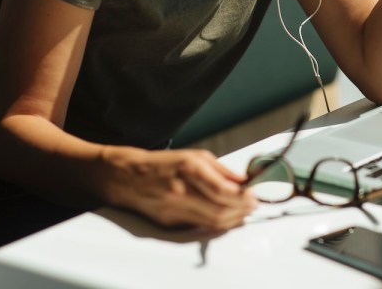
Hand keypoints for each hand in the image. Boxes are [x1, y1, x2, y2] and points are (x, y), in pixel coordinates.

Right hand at [101, 146, 257, 230]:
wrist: (128, 177)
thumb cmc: (163, 163)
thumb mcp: (195, 156)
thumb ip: (221, 170)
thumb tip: (244, 181)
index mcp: (188, 168)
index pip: (222, 190)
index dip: (243, 196)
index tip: (254, 195)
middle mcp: (181, 190)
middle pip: (219, 210)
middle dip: (242, 210)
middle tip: (253, 205)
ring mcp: (174, 209)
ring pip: (212, 222)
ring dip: (233, 219)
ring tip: (244, 211)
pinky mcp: (169, 222)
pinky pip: (200, 226)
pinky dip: (217, 223)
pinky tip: (227, 216)